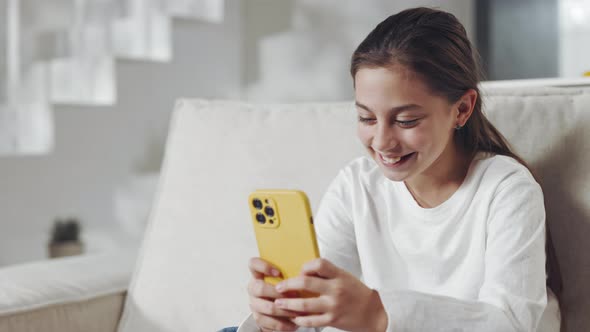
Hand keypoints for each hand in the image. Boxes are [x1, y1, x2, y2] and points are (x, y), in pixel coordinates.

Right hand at [247, 257, 298, 330]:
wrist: (278, 310)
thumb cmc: (285, 289)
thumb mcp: (286, 279)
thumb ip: (290, 273)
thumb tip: (307, 270)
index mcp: (258, 274)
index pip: (253, 264)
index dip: (263, 266)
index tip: (278, 272)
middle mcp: (253, 288)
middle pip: (259, 288)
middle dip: (278, 293)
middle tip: (295, 295)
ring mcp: (254, 304)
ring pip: (267, 307)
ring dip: (284, 310)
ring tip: (297, 311)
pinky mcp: (258, 318)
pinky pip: (269, 322)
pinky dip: (283, 324)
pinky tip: (293, 323)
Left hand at [273, 258, 387, 331]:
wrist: (373, 313)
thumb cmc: (356, 293)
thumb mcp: (344, 277)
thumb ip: (327, 274)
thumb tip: (304, 271)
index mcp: (339, 275)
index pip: (319, 263)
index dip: (306, 266)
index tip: (299, 271)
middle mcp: (335, 289)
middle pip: (306, 283)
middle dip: (288, 285)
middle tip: (278, 287)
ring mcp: (333, 305)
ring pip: (304, 304)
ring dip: (288, 304)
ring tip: (279, 304)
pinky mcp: (332, 319)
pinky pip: (311, 320)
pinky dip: (300, 320)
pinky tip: (294, 317)